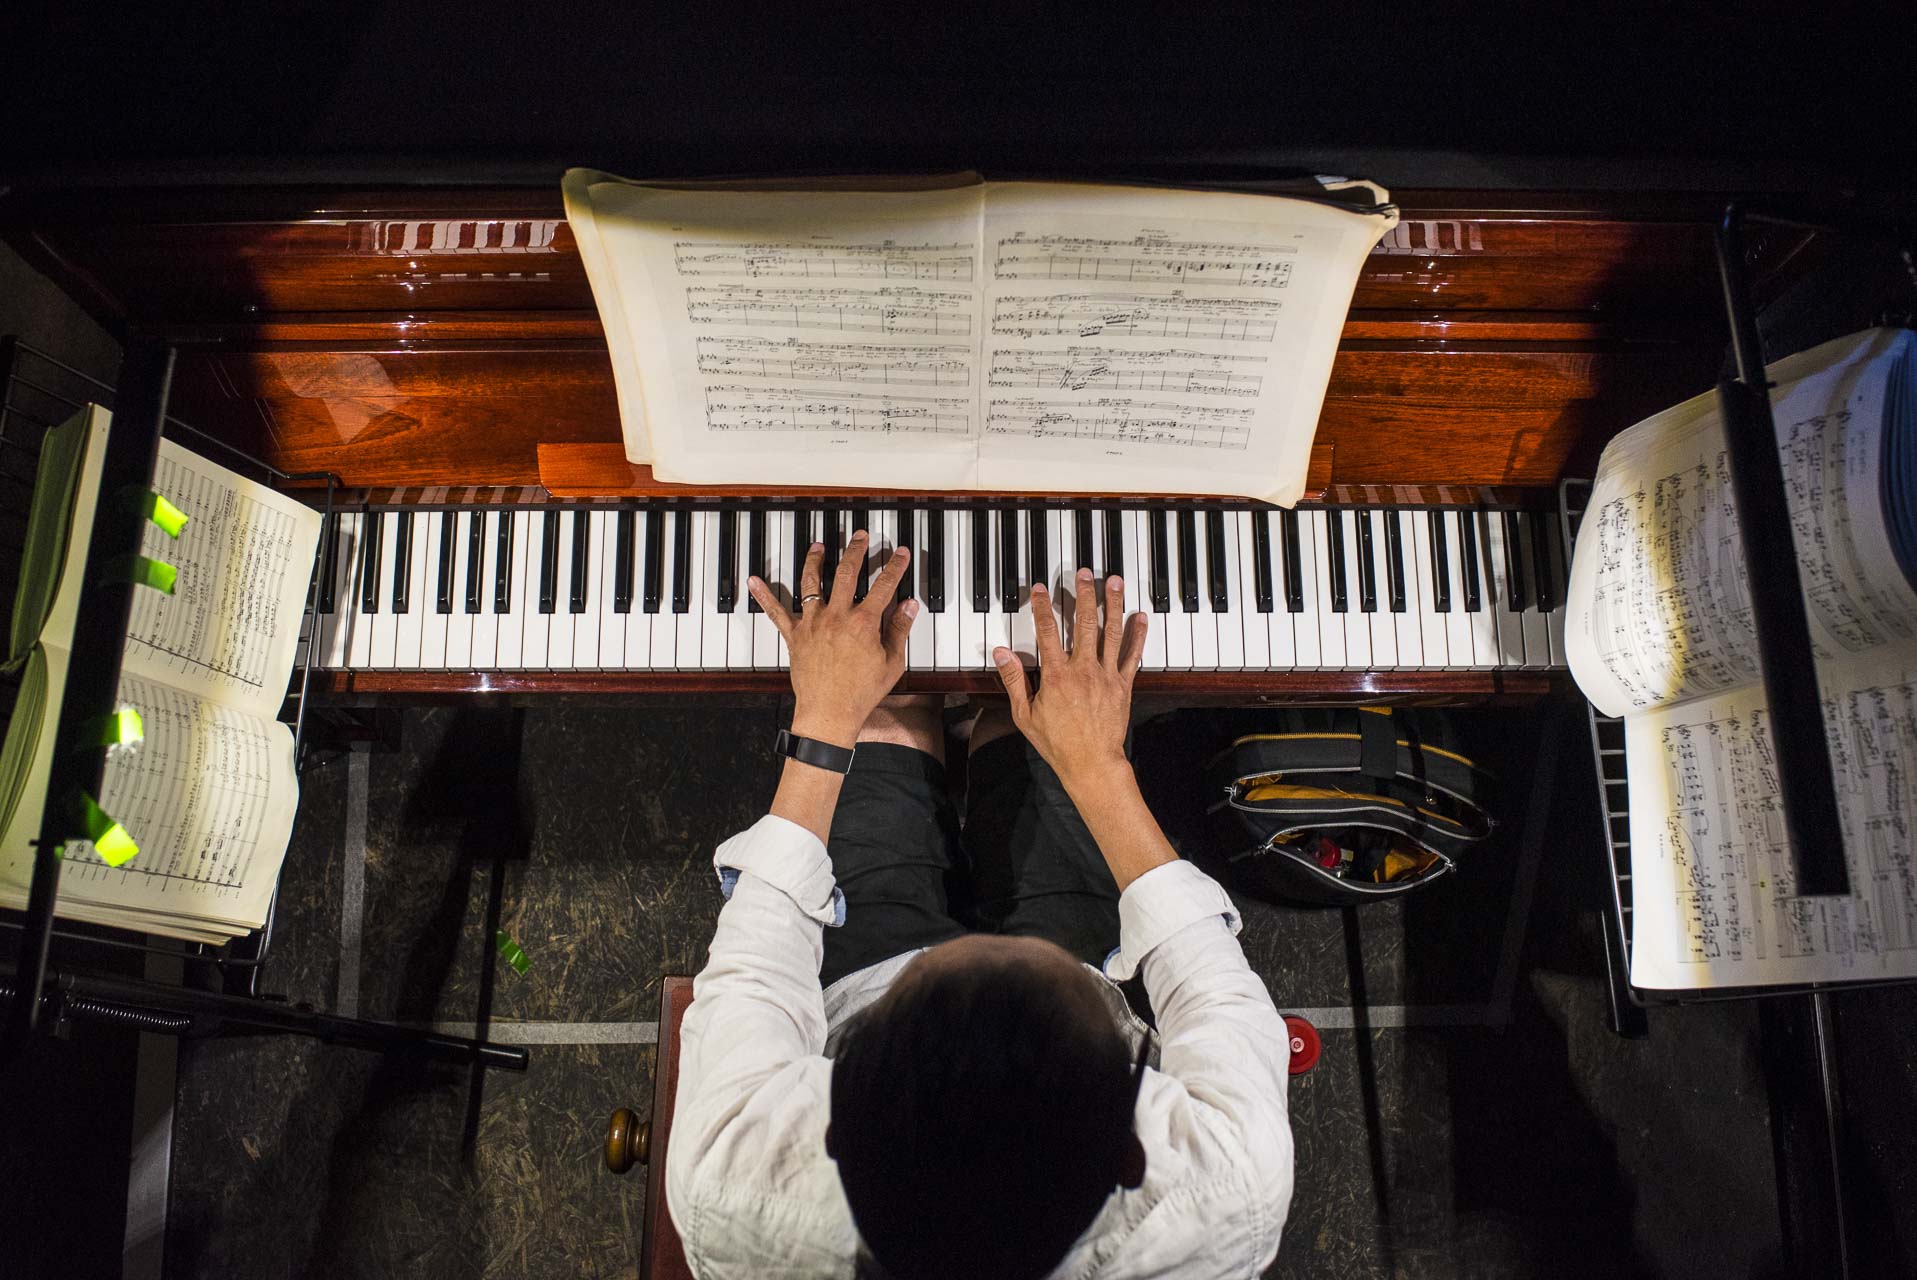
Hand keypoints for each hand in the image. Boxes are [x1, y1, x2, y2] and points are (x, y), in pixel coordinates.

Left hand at [748, 530, 916, 747]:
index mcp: (863, 623)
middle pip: (846, 573)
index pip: (884, 585)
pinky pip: (776, 613)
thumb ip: (899, 630)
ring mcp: (813, 624)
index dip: (895, 566)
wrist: (830, 713)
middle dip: (855, 551)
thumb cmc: (861, 693)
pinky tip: (754, 581)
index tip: (901, 553)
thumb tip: (910, 605)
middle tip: (859, 536)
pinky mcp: (795, 636)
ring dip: (814, 561)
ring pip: (811, 584)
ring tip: (818, 546)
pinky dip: (764, 596)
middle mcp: (836, 617)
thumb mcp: (891, 662)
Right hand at [992, 569, 1146, 789]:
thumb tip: (1001, 653)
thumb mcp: (1025, 714)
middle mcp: (1083, 669)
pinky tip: (1141, 616)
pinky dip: (1138, 635)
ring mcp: (1106, 675)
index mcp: (1056, 675)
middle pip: (1083, 623)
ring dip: (1113, 604)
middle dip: (1084, 594)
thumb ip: (1013, 680)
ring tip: (1114, 581)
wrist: (1091, 763)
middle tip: (1084, 573)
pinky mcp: (1123, 685)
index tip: (1042, 588)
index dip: (1043, 606)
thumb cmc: (1057, 742)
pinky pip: (1132, 655)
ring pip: (1111, 632)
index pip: (1047, 631)